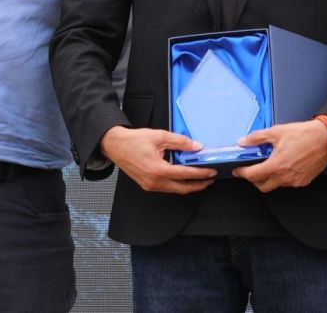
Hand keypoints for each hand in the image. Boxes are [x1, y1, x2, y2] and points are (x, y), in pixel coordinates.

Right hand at [99, 126, 215, 193]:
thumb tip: (195, 146)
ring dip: (188, 186)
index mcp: (158, 170)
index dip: (201, 173)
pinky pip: (166, 188)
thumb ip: (180, 142)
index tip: (211, 171)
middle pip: (182, 188)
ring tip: (199, 179)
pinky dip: (177, 184)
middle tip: (210, 179)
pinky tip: (182, 177)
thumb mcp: (159, 136)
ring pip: (175, 189)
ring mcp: (150, 185)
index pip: (185, 174)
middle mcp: (154, 181)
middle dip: (198, 185)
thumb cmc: (133, 141)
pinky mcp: (147, 185)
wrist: (115, 145)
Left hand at [232, 120, 326, 192]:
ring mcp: (295, 181)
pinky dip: (282, 177)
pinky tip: (284, 166)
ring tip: (270, 164)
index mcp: (276, 165)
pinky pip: (288, 183)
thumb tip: (243, 142)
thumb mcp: (276, 131)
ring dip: (269, 178)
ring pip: (276, 185)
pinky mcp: (303, 181)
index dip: (242, 173)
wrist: (326, 139)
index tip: (238, 170)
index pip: (252, 175)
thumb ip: (257, 138)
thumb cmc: (305, 134)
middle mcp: (285, 176)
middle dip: (254, 180)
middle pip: (262, 186)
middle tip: (252, 170)